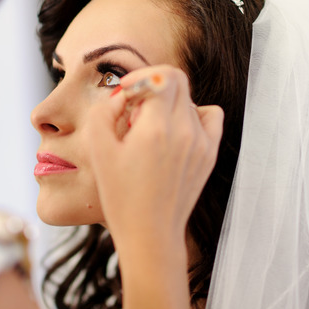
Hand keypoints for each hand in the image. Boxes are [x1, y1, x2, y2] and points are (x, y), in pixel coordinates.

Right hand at [84, 65, 223, 245]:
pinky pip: (210, 116)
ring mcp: (201, 142)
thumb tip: (123, 94)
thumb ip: (105, 111)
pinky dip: (193, 114)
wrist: (150, 234)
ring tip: (150, 130)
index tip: (126, 93)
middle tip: (134, 113)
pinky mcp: (209, 153)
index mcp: (156, 129)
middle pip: (177, 81)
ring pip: (188, 99)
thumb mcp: (99, 150)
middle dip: (151, 87)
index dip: (139, 77)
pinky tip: (175, 131)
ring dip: (168, 103)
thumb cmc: (121, 196)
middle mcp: (185, 131)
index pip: (161, 75)